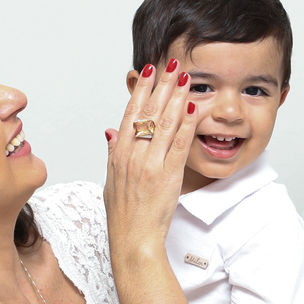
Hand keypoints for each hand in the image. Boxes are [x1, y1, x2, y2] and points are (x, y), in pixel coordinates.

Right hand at [104, 60, 196, 255]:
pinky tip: (193, 108)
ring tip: (186, 78)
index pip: (129, 113)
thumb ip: (112, 152)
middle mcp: (132, 155)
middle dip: (162, 85)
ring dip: (176, 97)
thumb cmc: (123, 215)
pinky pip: (179, 144)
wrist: (132, 240)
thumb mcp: (110, 180)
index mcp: (119, 154)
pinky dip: (186, 124)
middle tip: (172, 64)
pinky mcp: (167, 175)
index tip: (147, 70)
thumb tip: (110, 131)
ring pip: (164, 123)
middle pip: (148, 112)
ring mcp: (150, 164)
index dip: (140, 90)